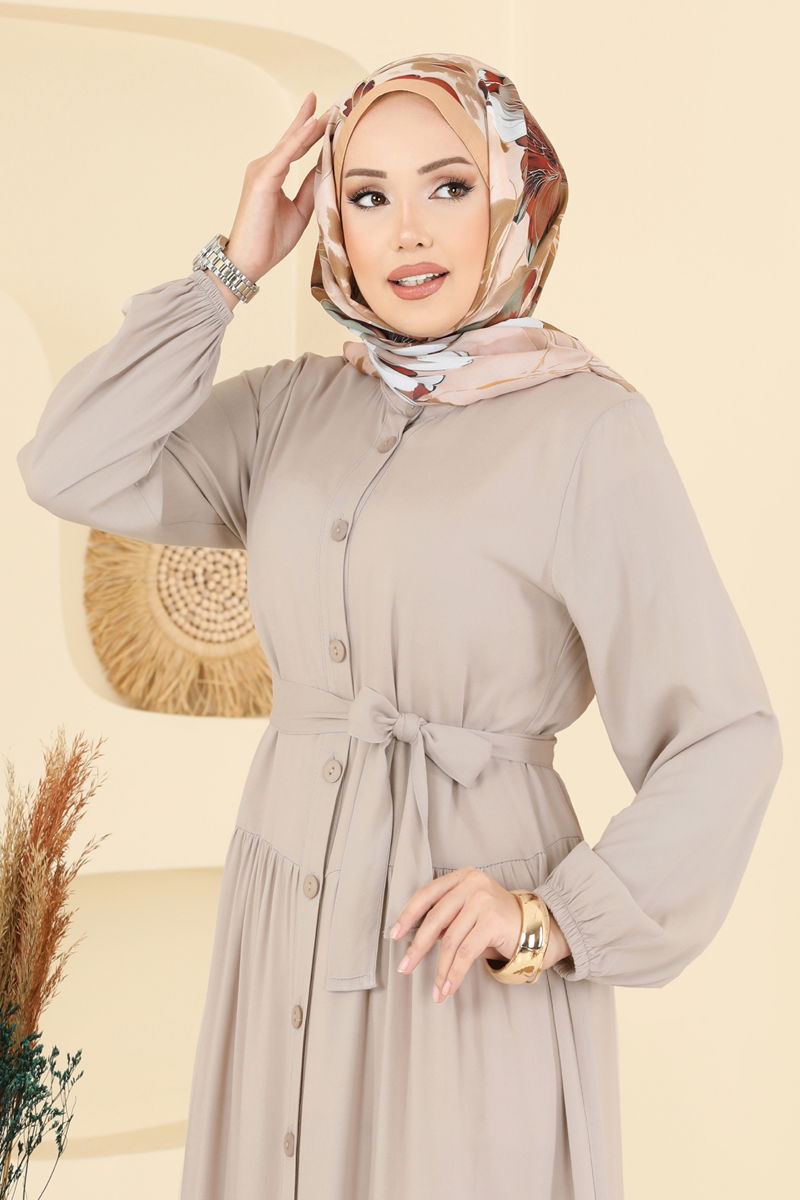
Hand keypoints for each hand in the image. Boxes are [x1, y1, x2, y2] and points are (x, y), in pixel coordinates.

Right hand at [222, 91, 332, 287]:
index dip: (309, 128)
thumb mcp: (300, 210)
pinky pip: (284, 156)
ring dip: (310, 126)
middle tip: (332, 103)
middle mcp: (264, 167)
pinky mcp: (261, 180)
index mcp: (272, 174)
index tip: (326, 113)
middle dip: (311, 119)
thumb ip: (310, 187)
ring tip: (329, 112)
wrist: (249, 262)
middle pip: (292, 139)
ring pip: (290, 144)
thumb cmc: (270, 240)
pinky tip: (313, 127)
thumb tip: (325, 169)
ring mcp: (261, 171)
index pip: (294, 146)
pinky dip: (299, 141)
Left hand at [389, 866, 572, 1002]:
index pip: (427, 894)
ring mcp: (482, 900)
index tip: (394, 935)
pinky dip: (454, 973)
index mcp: (462, 877)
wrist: (535, 927)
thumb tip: (415, 939)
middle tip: (404, 967)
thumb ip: (446, 917)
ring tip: (435, 989)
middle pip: (435, 918)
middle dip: (417, 946)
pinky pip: (465, 952)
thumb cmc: (496, 921)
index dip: (408, 915)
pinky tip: (448, 987)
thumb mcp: (468, 911)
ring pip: (450, 940)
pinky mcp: (492, 921)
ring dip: (439, 969)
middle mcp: (471, 884)